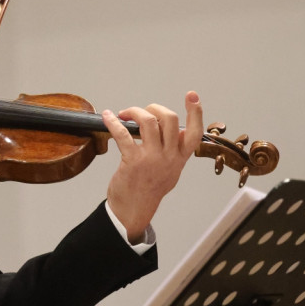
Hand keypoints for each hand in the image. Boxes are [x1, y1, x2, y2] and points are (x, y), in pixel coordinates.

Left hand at [104, 91, 202, 242]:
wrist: (134, 210)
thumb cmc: (149, 189)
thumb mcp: (171, 171)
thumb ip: (174, 151)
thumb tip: (175, 132)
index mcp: (180, 158)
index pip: (195, 132)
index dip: (196, 112)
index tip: (192, 96)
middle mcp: (169, 157)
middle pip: (169, 119)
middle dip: (154, 108)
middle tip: (141, 111)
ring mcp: (152, 158)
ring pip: (148, 121)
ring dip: (134, 111)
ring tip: (124, 114)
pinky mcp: (133, 161)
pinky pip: (123, 134)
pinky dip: (113, 122)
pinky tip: (108, 117)